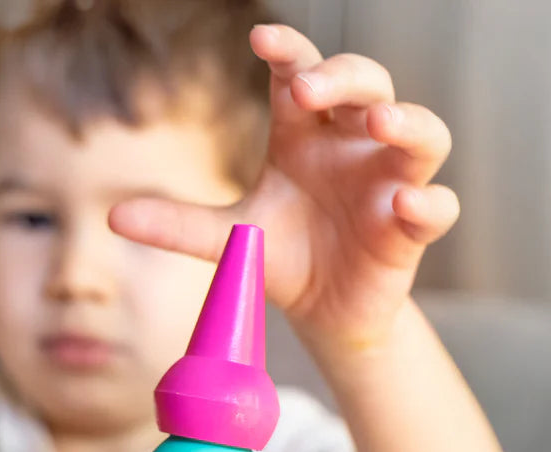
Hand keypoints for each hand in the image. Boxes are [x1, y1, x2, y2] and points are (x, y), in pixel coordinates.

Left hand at [110, 25, 457, 354]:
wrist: (320, 312)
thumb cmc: (282, 256)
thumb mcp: (229, 239)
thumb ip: (178, 224)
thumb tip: (113, 215)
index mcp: (305, 136)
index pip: (302, 76)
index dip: (289, 54)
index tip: (262, 41)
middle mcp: (353, 146)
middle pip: (367, 85)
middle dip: (344, 77)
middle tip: (309, 88)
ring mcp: (388, 183)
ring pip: (422, 134)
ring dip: (407, 121)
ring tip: (381, 121)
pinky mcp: (410, 228)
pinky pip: (437, 206)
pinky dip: (428, 202)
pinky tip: (403, 204)